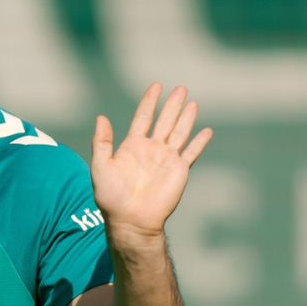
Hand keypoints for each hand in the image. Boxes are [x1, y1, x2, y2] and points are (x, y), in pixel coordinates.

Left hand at [92, 83, 211, 244]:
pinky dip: (199, 142)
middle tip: (181, 87)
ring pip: (179, 132)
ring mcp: (166, 159)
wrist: (131, 219)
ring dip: (186, 117)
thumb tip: (101, 117)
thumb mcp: (100, 165)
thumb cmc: (111, 196)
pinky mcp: (179, 171)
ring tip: (193, 102)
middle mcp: (151, 149)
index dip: (150, 101)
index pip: (143, 117)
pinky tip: (206, 130)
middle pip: (164, 120)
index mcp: (132, 146)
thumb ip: (102, 142)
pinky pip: (191, 153)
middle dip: (172, 104)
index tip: (156, 86)